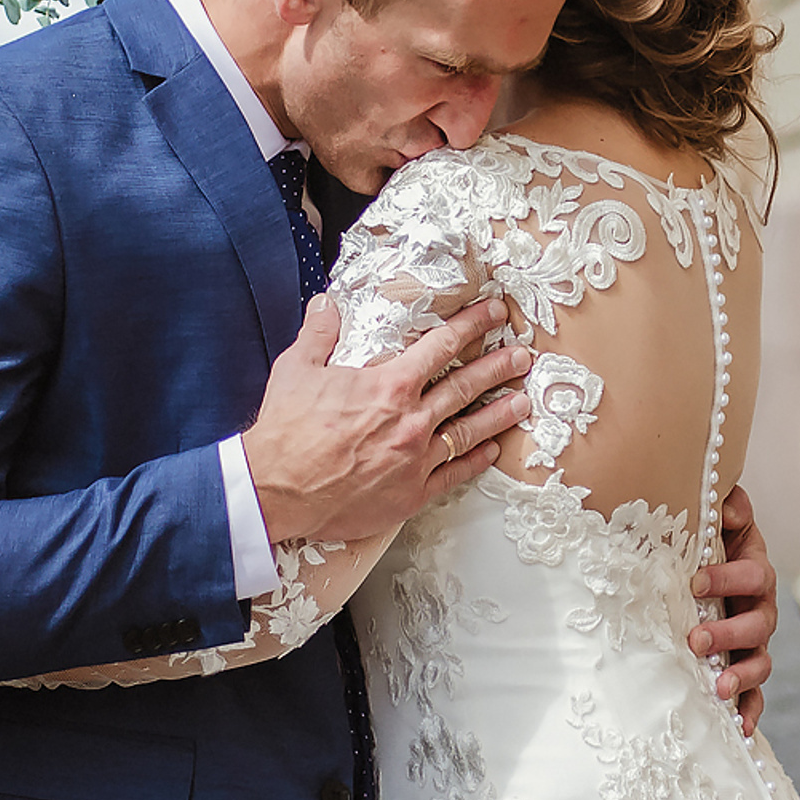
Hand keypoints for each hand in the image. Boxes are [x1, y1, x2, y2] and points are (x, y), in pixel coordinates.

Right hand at [244, 296, 532, 545]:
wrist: (276, 490)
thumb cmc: (285, 431)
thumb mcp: (296, 370)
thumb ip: (318, 334)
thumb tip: (325, 304)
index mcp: (389, 385)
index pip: (442, 346)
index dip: (473, 326)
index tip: (495, 315)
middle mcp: (411, 420)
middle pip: (466, 387)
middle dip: (498, 368)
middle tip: (523, 357)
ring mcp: (415, 460)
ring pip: (469, 431)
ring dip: (498, 415)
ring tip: (522, 402)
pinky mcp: (410, 494)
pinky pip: (453, 476)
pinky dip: (475, 462)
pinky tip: (491, 452)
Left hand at [692, 482, 776, 736]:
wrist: (694, 566)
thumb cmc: (702, 540)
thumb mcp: (714, 517)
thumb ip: (726, 505)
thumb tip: (727, 512)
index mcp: (753, 570)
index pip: (753, 575)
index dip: (728, 578)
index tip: (695, 581)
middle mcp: (759, 609)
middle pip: (759, 624)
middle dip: (729, 633)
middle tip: (696, 640)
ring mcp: (753, 643)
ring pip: (760, 662)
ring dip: (741, 677)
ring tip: (718, 689)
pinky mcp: (743, 669)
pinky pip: (754, 695)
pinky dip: (750, 711)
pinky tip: (740, 730)